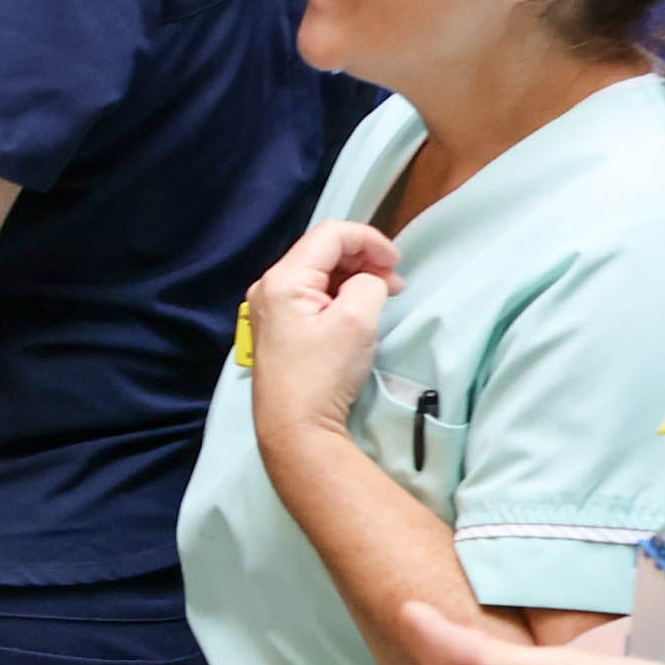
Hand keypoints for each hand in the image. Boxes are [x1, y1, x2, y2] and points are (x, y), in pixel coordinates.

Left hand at [243, 216, 401, 455]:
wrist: (295, 429)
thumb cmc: (323, 376)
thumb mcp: (358, 320)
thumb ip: (369, 283)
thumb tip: (366, 281)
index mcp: (283, 280)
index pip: (330, 234)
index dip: (369, 240)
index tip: (395, 263)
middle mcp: (268, 288)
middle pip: (322, 252)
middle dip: (363, 259)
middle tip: (393, 283)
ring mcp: (269, 309)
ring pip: (318, 274)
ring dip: (353, 277)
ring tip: (381, 297)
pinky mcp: (277, 328)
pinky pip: (311, 296)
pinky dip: (338, 295)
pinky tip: (358, 312)